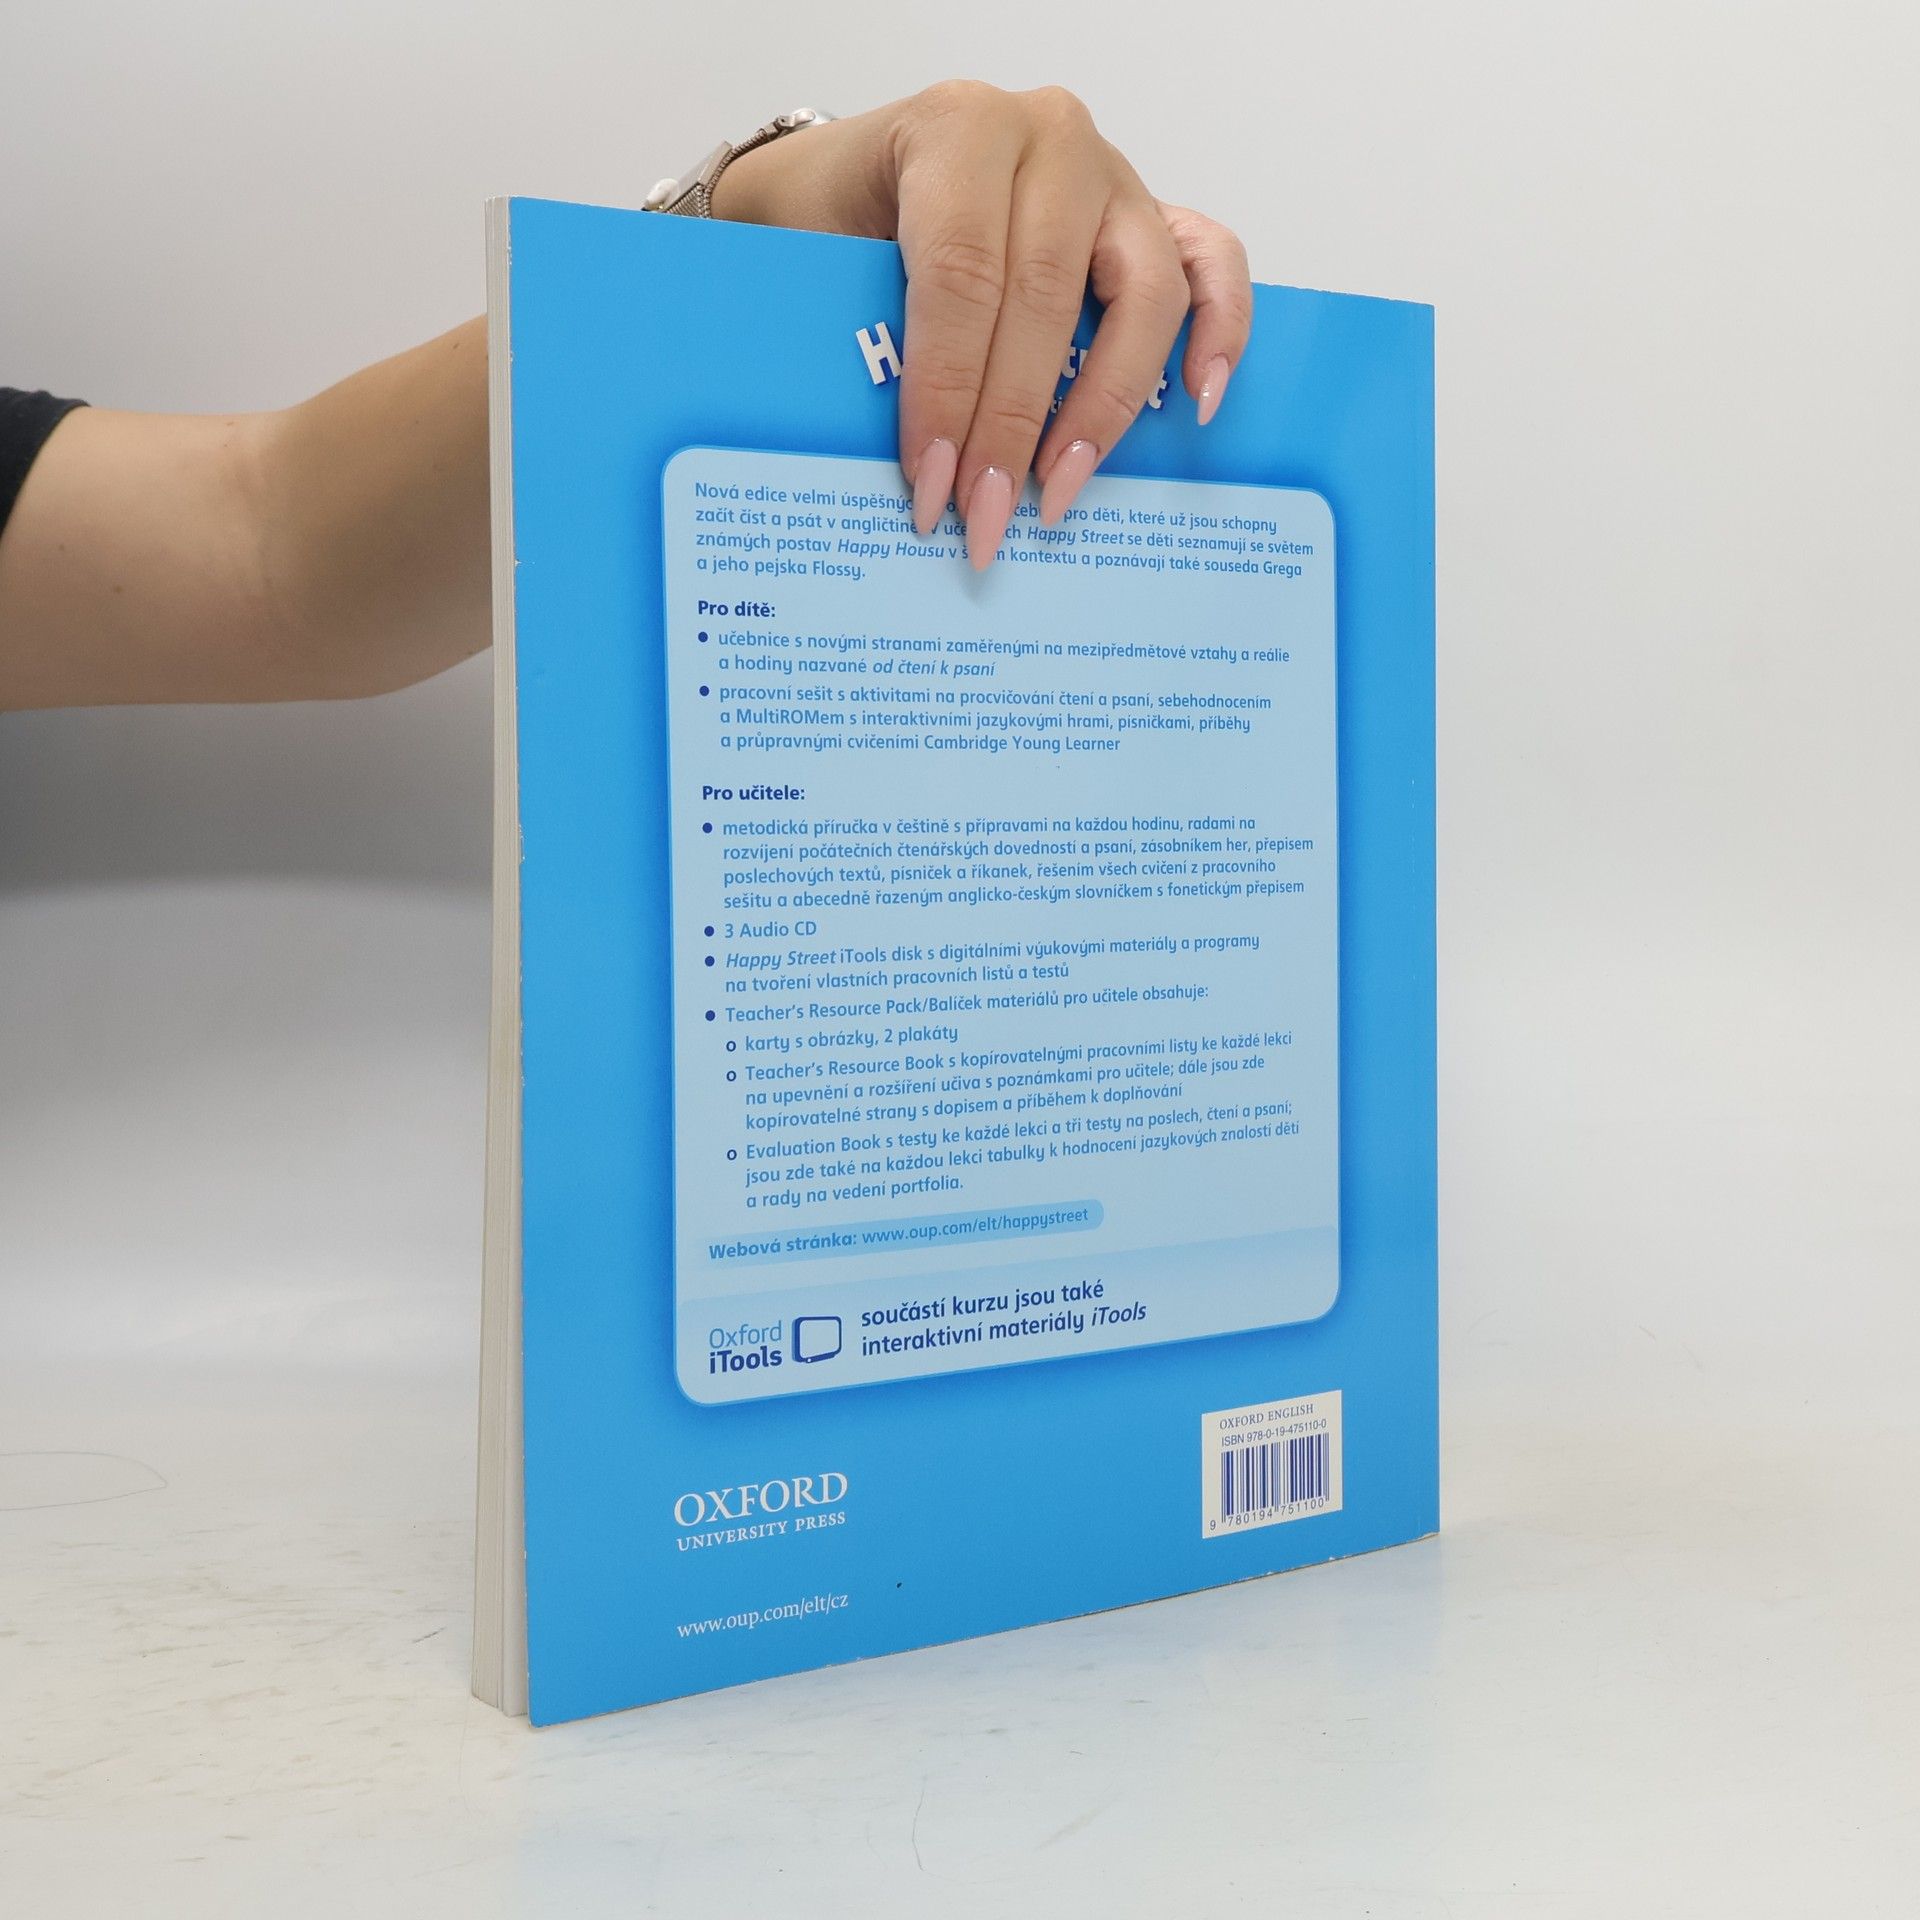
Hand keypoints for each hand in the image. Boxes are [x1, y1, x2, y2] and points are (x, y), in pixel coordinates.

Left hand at [712, 82, 1252, 567]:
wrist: (864, 171)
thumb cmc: (838, 218)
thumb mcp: (813, 250)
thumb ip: (853, 331)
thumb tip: (900, 466)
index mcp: (957, 130)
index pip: (962, 273)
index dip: (949, 388)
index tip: (932, 485)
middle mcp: (1047, 140)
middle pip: (1044, 297)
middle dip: (1011, 425)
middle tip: (986, 516)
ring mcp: (1113, 176)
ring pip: (1141, 294)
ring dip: (1103, 407)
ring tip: (1062, 489)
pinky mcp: (1157, 214)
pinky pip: (1212, 264)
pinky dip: (1222, 331)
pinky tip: (1198, 404)